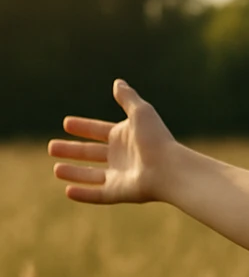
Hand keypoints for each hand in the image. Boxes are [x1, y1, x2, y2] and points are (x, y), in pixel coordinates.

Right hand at [47, 79, 180, 204]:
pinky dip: (83, 194)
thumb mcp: (141, 113)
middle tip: (51, 147)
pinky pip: (97, 194)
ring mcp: (120, 176)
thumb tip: (118, 82)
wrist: (169, 168)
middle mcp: (122, 157)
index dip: (84, 127)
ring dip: (74, 172)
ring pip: (91, 175)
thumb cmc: (156, 139)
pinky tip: (67, 191)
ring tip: (56, 169)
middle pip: (91, 153)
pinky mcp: (119, 192)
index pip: (99, 131)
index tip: (66, 123)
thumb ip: (128, 98)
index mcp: (125, 137)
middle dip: (71, 150)